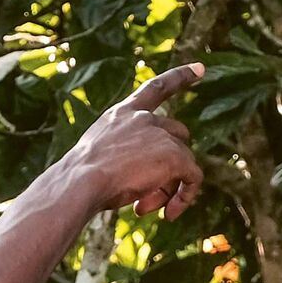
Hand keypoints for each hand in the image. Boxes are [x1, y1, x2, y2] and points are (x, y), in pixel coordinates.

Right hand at [62, 62, 205, 219]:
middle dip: (168, 166)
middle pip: (177, 136)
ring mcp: (161, 135)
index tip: (202, 68)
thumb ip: (123, 158)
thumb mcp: (98, 157)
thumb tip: (146, 184)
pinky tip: (168, 214)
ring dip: (168, 189)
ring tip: (145, 208)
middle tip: (146, 197)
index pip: (156, 88)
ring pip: (183, 162)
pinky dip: (185, 197)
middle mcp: (144, 118)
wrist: (80, 182)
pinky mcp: (174, 157)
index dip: (180, 77)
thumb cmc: (79, 178)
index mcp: (122, 113)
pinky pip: (193, 178)